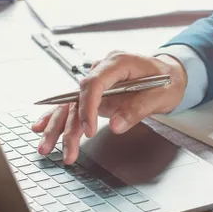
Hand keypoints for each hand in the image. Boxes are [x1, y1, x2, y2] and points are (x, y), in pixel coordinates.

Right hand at [31, 51, 187, 164]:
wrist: (171, 74)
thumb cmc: (168, 81)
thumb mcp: (161, 95)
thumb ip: (137, 109)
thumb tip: (115, 126)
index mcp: (118, 62)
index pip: (94, 83)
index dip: (88, 107)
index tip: (88, 129)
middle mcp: (103, 69)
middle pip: (77, 96)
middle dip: (67, 124)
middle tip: (65, 148)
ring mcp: (98, 81)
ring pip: (71, 104)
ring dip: (58, 126)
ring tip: (46, 147)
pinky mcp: (96, 93)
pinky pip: (73, 105)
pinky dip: (58, 117)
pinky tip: (41, 127)